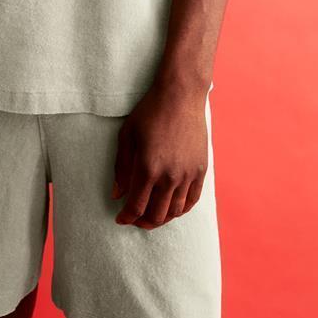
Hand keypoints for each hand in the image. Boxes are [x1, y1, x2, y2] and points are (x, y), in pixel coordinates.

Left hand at [110, 81, 209, 228]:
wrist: (181, 96)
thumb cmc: (150, 112)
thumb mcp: (127, 135)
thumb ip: (121, 167)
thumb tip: (117, 194)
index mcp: (148, 168)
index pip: (136, 206)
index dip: (126, 217)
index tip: (120, 218)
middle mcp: (169, 176)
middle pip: (156, 215)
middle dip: (142, 222)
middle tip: (135, 219)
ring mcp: (187, 174)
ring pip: (175, 211)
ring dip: (162, 219)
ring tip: (152, 215)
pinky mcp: (200, 170)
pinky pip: (192, 200)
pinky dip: (181, 210)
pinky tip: (172, 208)